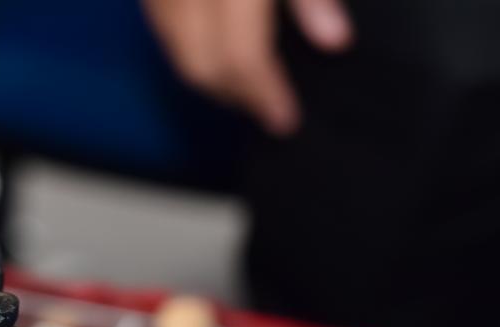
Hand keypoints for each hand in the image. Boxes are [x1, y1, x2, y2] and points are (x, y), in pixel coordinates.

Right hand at [141, 0, 352, 135]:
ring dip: (213, 80)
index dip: (265, 96)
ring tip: (249, 85)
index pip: (242, 59)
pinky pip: (165, 32)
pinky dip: (192, 51)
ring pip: (180, 57)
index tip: (286, 121)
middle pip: (203, 68)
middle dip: (237, 97)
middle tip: (270, 106)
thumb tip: (334, 41)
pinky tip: (219, 51)